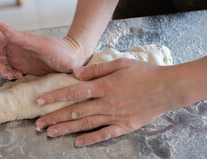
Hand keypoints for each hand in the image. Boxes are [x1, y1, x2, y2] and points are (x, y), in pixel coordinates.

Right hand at [0, 23, 88, 78]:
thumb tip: (0, 26)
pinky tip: (18, 76)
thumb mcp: (40, 44)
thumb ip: (20, 37)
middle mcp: (12, 48)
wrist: (73, 60)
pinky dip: (7, 76)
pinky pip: (6, 72)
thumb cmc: (60, 50)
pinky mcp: (21, 68)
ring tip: (12, 75)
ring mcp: (16, 59)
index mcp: (14, 39)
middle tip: (5, 71)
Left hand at [34, 58, 184, 146]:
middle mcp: (106, 103)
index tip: (40, 101)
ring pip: (86, 124)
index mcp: (104, 86)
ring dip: (66, 129)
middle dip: (54, 117)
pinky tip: (77, 143)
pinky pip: (105, 135)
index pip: (73, 92)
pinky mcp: (125, 126)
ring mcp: (115, 116)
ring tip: (50, 132)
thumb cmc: (144, 73)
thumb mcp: (121, 63)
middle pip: (75, 111)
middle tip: (38, 123)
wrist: (168, 88)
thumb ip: (97, 70)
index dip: (55, 96)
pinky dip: (90, 139)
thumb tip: (76, 73)